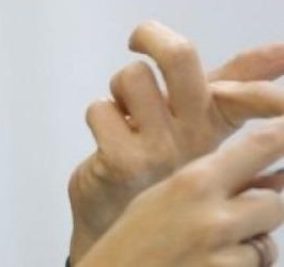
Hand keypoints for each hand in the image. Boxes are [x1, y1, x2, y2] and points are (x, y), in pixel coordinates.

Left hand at [68, 21, 283, 262]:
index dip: (257, 84)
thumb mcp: (206, 125)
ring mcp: (158, 149)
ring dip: (121, 89)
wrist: (117, 222)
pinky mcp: (121, 161)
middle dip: (153, 35)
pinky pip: (100, 108)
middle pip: (179, 57)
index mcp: (215, 125)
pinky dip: (100, 115)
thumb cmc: (161, 165)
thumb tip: (280, 49)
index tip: (269, 92)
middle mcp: (192, 136)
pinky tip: (110, 139)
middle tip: (139, 39)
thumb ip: (238, 82)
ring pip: (131, 76)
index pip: (247, 93)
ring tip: (127, 115)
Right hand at [78, 117, 283, 266]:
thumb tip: (274, 177)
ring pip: (267, 243)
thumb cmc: (131, 240)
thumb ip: (213, 183)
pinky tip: (206, 265)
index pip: (260, 146)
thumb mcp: (160, 198)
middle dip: (263, 209)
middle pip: (275, 202)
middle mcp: (212, 215)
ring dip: (250, 246)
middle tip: (231, 217)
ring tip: (209, 249)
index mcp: (192, 182)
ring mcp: (222, 255)